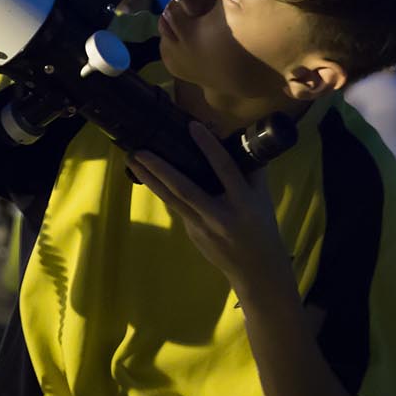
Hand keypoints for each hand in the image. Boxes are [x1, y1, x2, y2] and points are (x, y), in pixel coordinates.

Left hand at [126, 121, 292, 294]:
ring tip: (132, 161)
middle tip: (139, 150)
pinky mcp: (192, 234)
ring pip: (172, 200)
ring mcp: (202, 227)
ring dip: (150, 179)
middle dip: (160, 169)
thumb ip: (251, 170)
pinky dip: (162, 190)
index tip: (193, 126)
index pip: (225, 169)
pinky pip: (176, 207)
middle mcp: (220, 215)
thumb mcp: (263, 197)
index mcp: (244, 203)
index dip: (209, 147)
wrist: (256, 270)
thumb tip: (237, 136)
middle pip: (185, 189)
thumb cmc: (262, 227)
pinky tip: (147, 175)